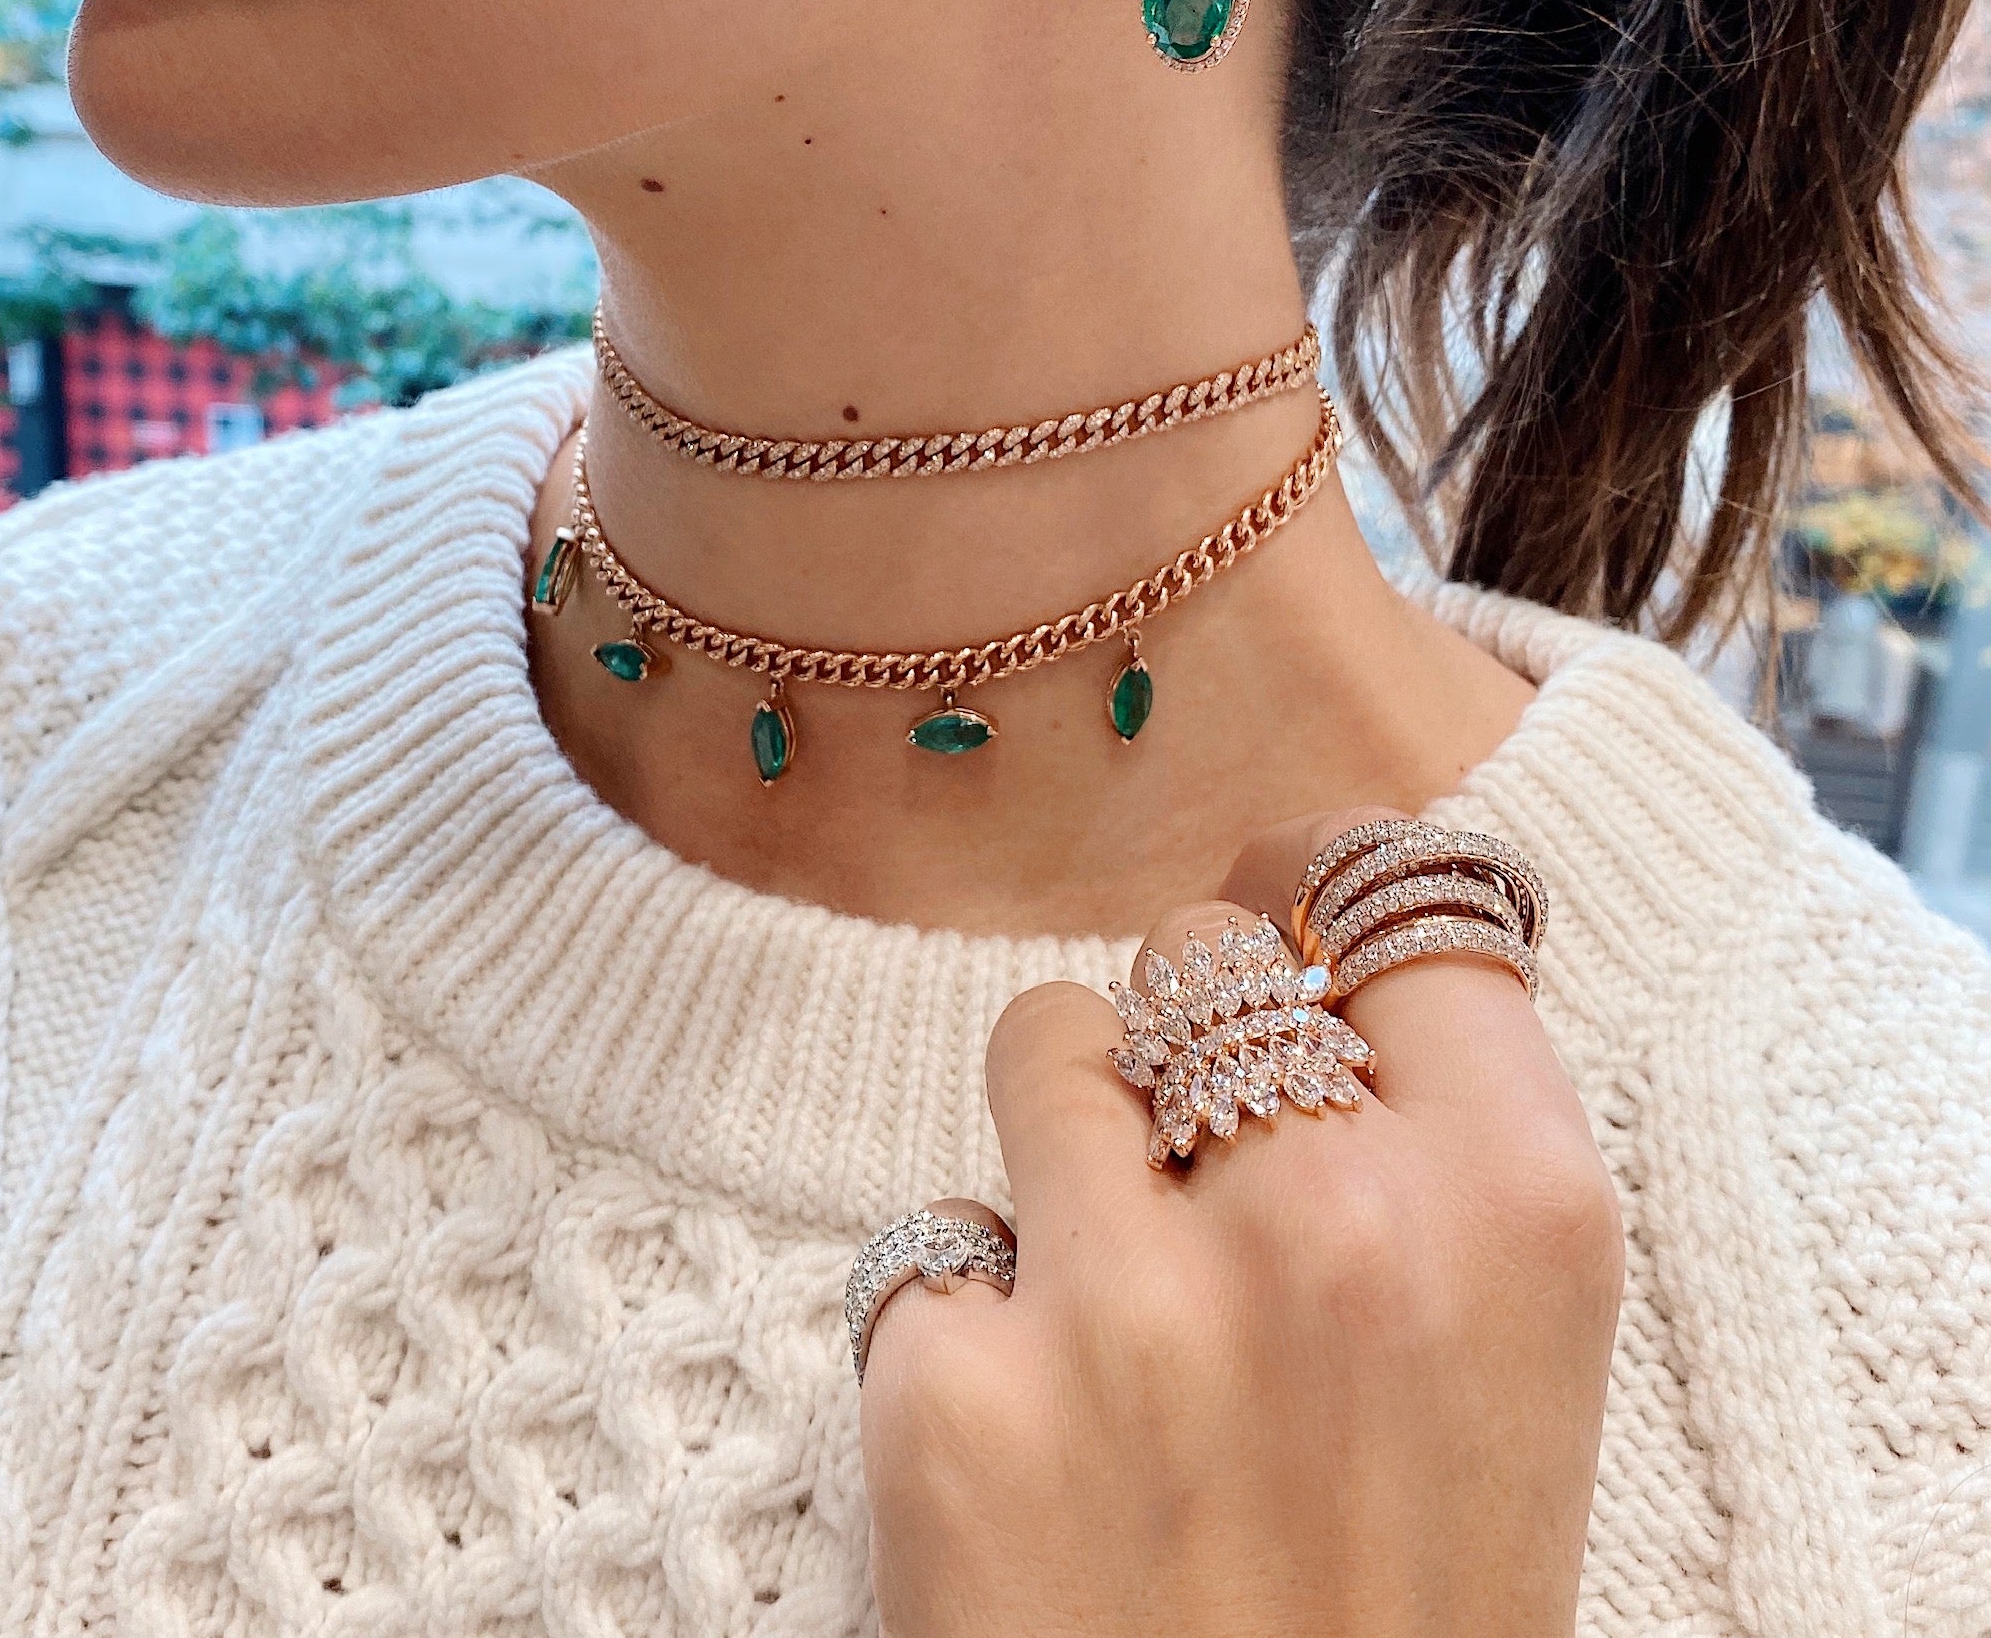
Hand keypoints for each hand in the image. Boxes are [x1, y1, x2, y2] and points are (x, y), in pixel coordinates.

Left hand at [858, 808, 1623, 1637]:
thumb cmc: (1403, 1617)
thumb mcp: (1508, 1370)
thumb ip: (1437, 1148)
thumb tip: (1304, 954)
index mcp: (1520, 1214)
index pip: (1398, 897)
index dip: (1316, 886)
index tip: (1274, 904)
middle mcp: (1338, 1227)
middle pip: (1200, 953)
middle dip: (1184, 1042)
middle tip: (1198, 1175)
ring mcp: (1136, 1305)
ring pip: (1045, 1041)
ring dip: (1060, 1145)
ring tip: (1107, 1306)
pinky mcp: (958, 1391)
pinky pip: (930, 1233)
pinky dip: (960, 1319)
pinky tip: (1024, 1451)